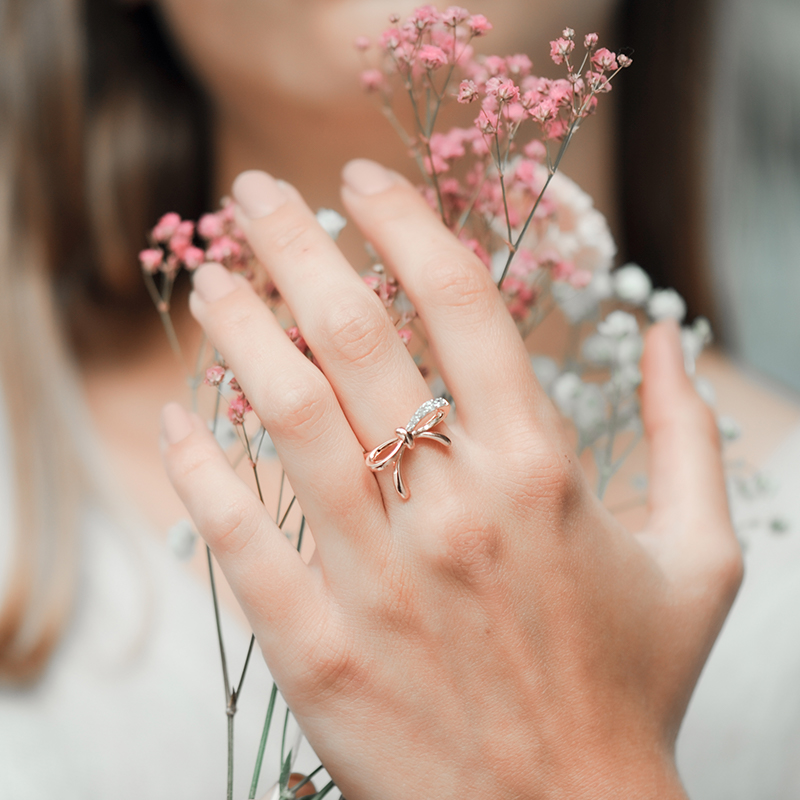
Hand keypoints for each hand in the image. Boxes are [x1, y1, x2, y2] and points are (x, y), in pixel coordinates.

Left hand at [161, 159, 741, 798]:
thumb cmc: (632, 685)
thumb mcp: (700, 557)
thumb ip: (690, 435)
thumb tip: (668, 338)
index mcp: (542, 471)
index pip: (459, 300)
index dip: (404, 221)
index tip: (360, 180)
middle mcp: (454, 508)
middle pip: (355, 335)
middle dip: (296, 244)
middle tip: (256, 192)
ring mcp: (381, 579)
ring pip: (287, 416)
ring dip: (237, 330)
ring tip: (212, 277)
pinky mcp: (320, 651)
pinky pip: (239, 539)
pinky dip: (199, 469)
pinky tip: (177, 421)